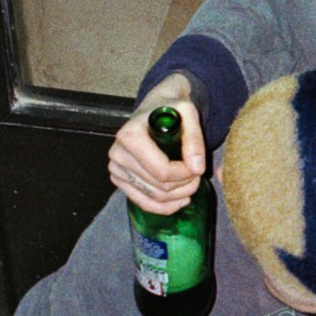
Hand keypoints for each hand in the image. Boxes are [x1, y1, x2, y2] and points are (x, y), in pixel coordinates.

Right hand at [110, 75, 205, 215]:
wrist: (154, 108)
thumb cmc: (171, 108)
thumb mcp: (189, 113)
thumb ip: (195, 138)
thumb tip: (196, 168)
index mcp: (130, 136)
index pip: (161, 171)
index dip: (185, 175)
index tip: (199, 167)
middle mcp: (118, 154)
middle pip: (159, 186)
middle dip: (185, 184)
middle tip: (198, 174)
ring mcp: (116, 169)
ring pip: (154, 198)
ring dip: (178, 195)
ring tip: (192, 182)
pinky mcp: (119, 179)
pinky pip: (143, 203)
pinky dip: (164, 207)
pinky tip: (180, 200)